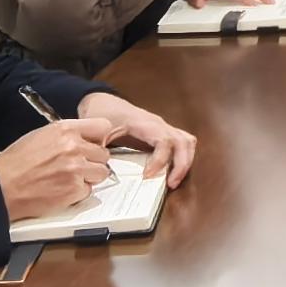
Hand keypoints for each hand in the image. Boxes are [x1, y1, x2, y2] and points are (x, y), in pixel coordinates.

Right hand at [0, 115, 112, 217]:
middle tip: (77, 166)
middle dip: (93, 161)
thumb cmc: (14, 164)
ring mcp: (76, 169)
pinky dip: (78, 193)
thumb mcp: (39, 136)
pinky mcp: (74, 189)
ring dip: (89, 177)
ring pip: (101, 173)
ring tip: (69, 179)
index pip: (102, 127)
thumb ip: (65, 136)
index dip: (99, 138)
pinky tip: (61, 189)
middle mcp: (74, 147)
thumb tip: (83, 139)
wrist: (1, 187)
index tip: (94, 144)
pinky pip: (89, 191)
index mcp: (65, 129)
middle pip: (104, 153)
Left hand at [78, 92, 198, 188]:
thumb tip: (102, 168)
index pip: (163, 141)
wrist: (104, 101)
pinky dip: (183, 158)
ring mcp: (163, 127)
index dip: (160, 160)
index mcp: (144, 123)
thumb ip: (100, 147)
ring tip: (174, 181)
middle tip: (171, 184)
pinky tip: (171, 172)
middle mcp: (159, 124)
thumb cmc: (103, 114)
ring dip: (185, 162)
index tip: (147, 176)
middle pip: (183, 142)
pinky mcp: (163, 132)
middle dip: (181, 165)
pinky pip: (182, 143)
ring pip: (187, 142)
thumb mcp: (98, 130)